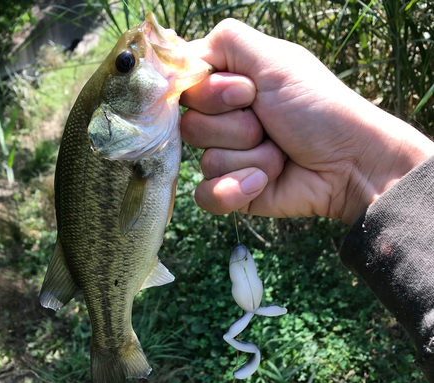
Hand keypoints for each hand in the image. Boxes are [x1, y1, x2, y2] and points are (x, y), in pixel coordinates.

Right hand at [181, 20, 433, 224]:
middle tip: (270, 125)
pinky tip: (263, 183)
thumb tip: (178, 56)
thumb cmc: (317, 108)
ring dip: (250, 158)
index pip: (186, 88)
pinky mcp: (231, 192)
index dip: (211, 93)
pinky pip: (207, 195)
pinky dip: (236, 190)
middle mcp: (222, 121)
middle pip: (191, 126)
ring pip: (206, 161)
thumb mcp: (275, 60)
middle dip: (237, 127)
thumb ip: (225, 42)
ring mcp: (226, 158)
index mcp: (227, 86)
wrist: (348, 164)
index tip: (247, 93)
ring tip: (280, 155)